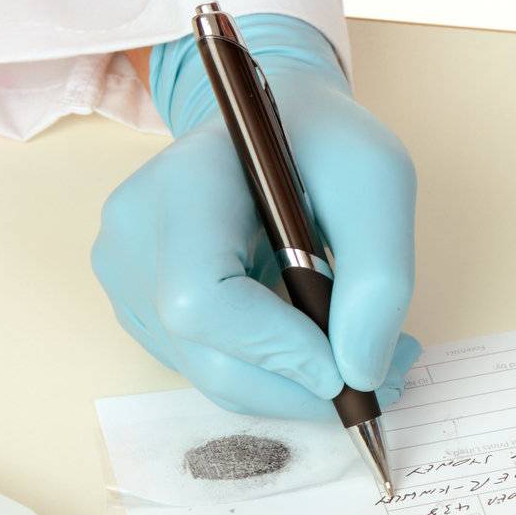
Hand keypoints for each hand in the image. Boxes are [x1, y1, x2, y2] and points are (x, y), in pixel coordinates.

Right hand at [92, 14, 419, 418]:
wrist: (274, 128)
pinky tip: (318, 339)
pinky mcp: (144, 310)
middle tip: (387, 374)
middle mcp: (135, 234)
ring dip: (300, 386)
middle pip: (209, 356)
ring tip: (363, 348)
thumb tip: (360, 372)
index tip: (350, 365)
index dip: (277, 348)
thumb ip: (381, 275)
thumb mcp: (380, 180)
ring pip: (216, 376)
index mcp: (184, 184)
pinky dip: (277, 376)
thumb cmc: (326, 145)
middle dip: (305, 385)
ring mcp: (128, 276)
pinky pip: (213, 370)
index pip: (200, 297)